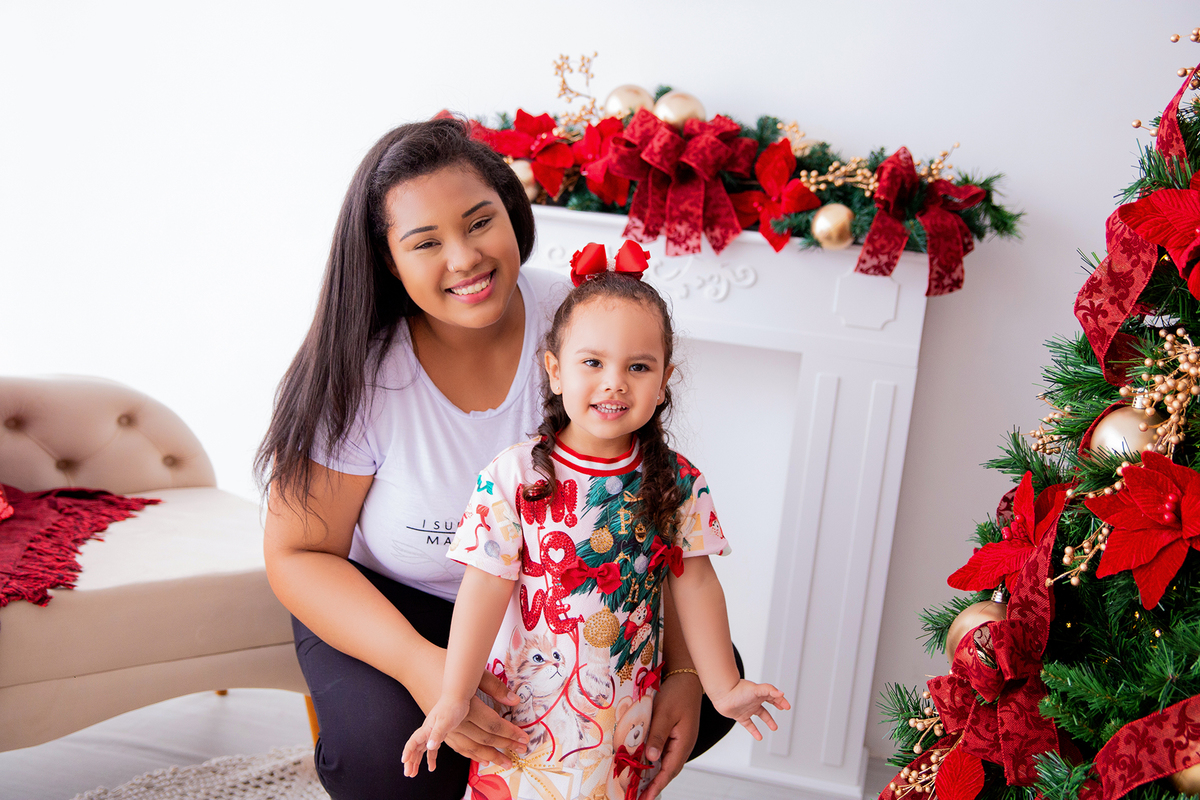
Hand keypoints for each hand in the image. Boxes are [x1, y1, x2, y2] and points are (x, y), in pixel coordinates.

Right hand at [402, 697, 470, 776]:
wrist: (458, 696)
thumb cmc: (451, 707)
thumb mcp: (445, 721)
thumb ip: (437, 735)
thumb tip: (429, 747)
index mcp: (426, 729)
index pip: (413, 742)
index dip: (408, 752)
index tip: (404, 762)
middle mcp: (427, 731)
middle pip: (415, 749)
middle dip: (410, 761)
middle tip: (408, 774)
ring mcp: (432, 732)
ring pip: (421, 750)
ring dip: (417, 761)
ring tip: (414, 773)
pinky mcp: (440, 733)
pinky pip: (432, 749)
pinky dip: (430, 758)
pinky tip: (431, 767)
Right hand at [407, 650, 528, 767]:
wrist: (416, 667)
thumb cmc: (444, 665)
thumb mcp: (474, 672)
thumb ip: (495, 687)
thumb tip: (515, 700)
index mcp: (465, 707)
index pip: (492, 725)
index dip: (510, 733)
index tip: (524, 738)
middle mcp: (455, 721)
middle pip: (483, 740)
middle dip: (504, 747)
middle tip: (521, 750)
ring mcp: (445, 727)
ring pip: (470, 748)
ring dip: (488, 756)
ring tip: (505, 762)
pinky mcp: (439, 727)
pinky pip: (456, 746)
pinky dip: (469, 754)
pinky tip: (482, 759)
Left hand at [638, 672, 701, 799]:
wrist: (686, 677)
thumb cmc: (677, 693)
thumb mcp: (665, 714)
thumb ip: (657, 736)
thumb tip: (650, 758)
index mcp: (684, 742)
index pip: (669, 770)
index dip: (657, 785)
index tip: (646, 797)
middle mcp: (683, 745)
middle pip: (668, 770)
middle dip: (654, 785)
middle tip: (639, 797)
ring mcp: (680, 740)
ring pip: (666, 762)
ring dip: (654, 774)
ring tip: (639, 786)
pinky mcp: (675, 734)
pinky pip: (664, 752)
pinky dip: (654, 761)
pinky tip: (644, 764)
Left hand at [708, 679, 789, 740]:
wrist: (722, 694)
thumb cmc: (737, 689)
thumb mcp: (756, 689)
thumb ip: (769, 690)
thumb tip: (781, 693)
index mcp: (759, 693)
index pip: (773, 695)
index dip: (781, 700)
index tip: (787, 707)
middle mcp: (754, 700)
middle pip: (768, 703)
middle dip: (777, 705)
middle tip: (783, 709)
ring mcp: (747, 708)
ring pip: (761, 715)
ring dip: (768, 721)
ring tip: (775, 728)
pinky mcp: (740, 716)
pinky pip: (749, 725)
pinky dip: (755, 731)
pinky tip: (759, 737)